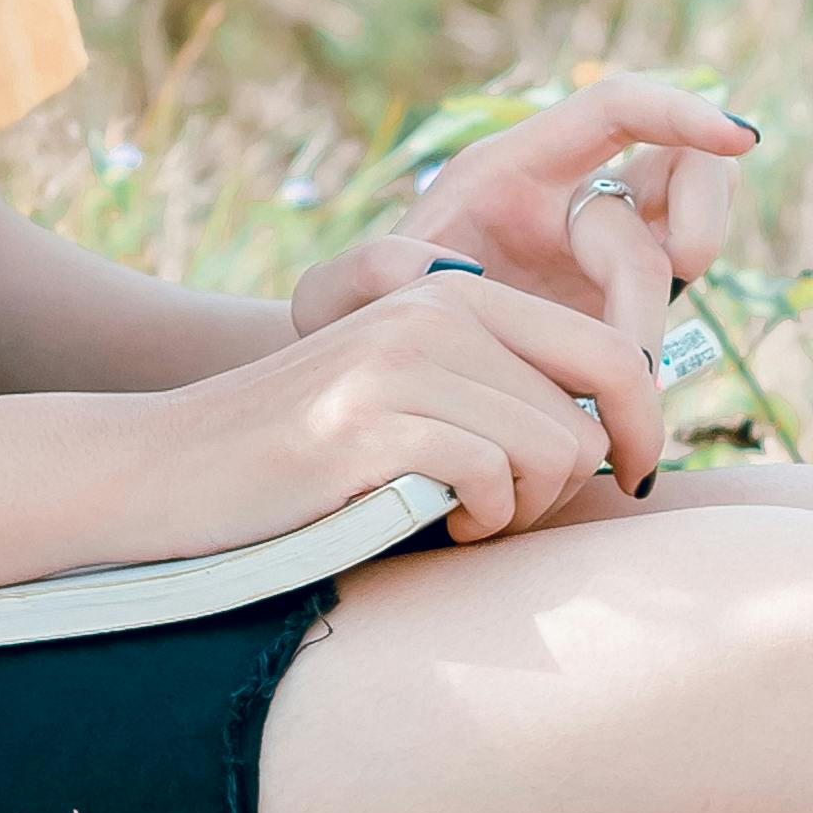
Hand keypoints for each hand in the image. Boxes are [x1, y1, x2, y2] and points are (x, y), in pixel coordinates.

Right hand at [128, 273, 671, 554]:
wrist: (165, 469)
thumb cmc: (301, 457)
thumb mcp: (404, 389)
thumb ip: (493, 387)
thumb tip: (612, 439)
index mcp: (453, 291)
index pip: (612, 349)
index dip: (647, 422)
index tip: (636, 476)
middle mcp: (435, 310)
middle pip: (594, 412)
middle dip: (570, 483)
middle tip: (506, 513)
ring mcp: (401, 362)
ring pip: (556, 450)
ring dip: (522, 509)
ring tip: (461, 516)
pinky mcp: (370, 423)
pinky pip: (495, 481)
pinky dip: (479, 521)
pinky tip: (430, 521)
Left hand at [289, 75, 757, 359]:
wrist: (367, 389)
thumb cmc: (347, 328)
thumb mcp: (330, 297)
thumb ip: (362, 274)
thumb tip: (440, 270)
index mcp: (510, 170)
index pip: (618, 110)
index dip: (684, 111)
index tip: (742, 141)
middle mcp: (569, 201)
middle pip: (671, 187)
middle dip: (663, 269)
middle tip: (623, 356)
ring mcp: (601, 260)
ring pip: (687, 247)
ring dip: (662, 318)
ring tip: (621, 389)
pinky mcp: (616, 318)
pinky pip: (668, 324)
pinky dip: (658, 369)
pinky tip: (628, 427)